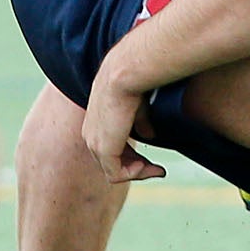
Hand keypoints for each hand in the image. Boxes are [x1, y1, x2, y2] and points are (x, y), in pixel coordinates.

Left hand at [81, 65, 165, 183]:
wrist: (123, 76)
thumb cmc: (132, 84)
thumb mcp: (137, 108)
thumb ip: (140, 124)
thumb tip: (150, 135)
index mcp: (96, 126)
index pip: (112, 150)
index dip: (134, 158)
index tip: (154, 162)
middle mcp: (91, 136)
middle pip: (112, 164)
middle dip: (138, 169)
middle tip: (159, 170)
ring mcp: (94, 144)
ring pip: (114, 172)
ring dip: (138, 173)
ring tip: (157, 170)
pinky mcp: (103, 150)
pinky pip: (116, 174)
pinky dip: (135, 174)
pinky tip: (150, 166)